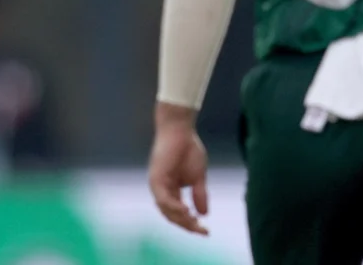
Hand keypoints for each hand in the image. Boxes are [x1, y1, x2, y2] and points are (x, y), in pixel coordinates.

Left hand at [148, 108, 209, 235]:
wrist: (181, 130)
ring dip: (181, 219)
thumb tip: (204, 214)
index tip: (206, 231)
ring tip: (194, 223)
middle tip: (202, 231)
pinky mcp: (156, 178)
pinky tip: (187, 212)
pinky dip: (174, 207)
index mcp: (171, 190)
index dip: (192, 224)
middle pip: (172, 215)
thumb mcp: (198, 177)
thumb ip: (199, 195)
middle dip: (187, 225)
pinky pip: (163, 199)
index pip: (179, 213)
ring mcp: (158, 184)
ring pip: (166, 210)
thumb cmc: (188, 149)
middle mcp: (162, 190)